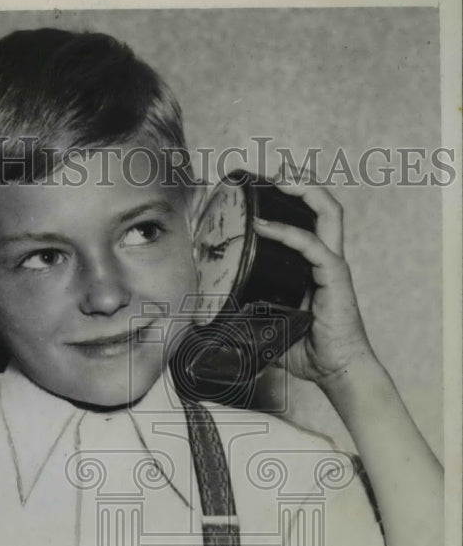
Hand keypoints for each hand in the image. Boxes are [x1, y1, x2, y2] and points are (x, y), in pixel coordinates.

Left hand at [252, 165, 376, 388]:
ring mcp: (332, 266)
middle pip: (322, 205)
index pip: (305, 221)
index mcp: (312, 266)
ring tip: (278, 180)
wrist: (336, 370)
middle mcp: (325, 258)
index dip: (287, 202)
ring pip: (327, 212)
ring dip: (303, 191)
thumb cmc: (308, 350)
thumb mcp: (269, 327)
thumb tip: (208, 318)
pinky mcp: (335, 278)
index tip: (258, 192)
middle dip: (299, 182)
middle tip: (271, 175)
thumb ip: (247, 315)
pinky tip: (265, 227)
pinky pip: (314, 247)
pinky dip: (290, 233)